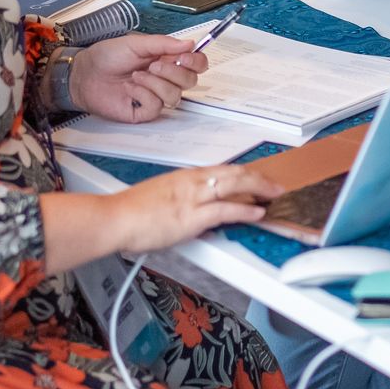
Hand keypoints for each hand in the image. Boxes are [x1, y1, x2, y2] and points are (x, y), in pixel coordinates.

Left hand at [71, 34, 206, 123]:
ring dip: (156, 83)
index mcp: (166, 59)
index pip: (195, 64)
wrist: (85, 74)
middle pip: (190, 81)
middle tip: (154, 65)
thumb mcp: (136, 43)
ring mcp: (155, 95)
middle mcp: (164, 78)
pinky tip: (130, 88)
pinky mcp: (143, 111)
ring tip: (136, 76)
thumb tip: (189, 44)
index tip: (186, 57)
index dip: (197, 62)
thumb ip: (163, 44)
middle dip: (174, 72)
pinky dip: (144, 95)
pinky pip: (156, 107)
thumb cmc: (107, 56)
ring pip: (175, 96)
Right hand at [107, 163, 285, 252]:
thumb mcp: (161, 198)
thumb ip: (181, 202)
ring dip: (259, 189)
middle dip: (258, 177)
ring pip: (234, 186)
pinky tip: (257, 213)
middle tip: (275, 183)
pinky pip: (225, 210)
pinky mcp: (191, 217)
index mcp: (184, 177)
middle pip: (233, 173)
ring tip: (274, 194)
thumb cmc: (131, 212)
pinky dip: (245, 211)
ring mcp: (193, 198)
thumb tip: (195, 213)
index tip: (256, 177)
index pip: (221, 170)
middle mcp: (191, 182)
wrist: (115, 218)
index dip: (243, 173)